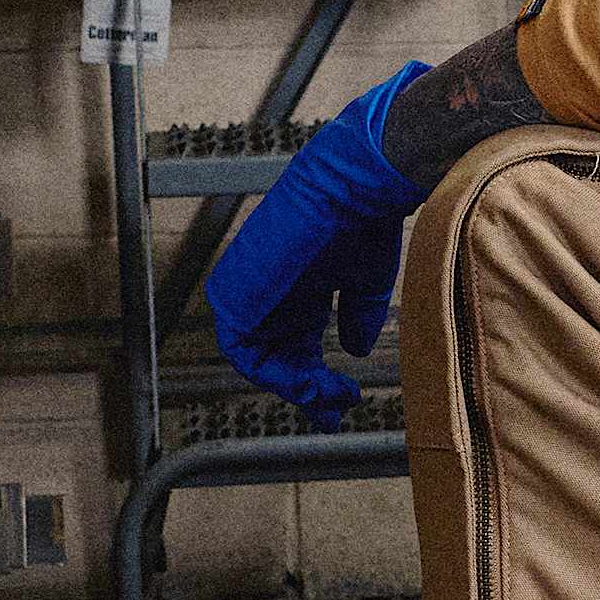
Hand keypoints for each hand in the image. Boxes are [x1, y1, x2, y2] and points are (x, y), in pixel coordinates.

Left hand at [205, 63, 431, 428]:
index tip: (343, 400)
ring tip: (330, 397)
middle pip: (278, 359)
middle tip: (336, 410)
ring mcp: (250, 296)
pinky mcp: (235, 297)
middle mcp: (270, 294)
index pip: (295, 346)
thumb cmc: (362, 223)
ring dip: (296, 387)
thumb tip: (356, 351)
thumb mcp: (364, 282)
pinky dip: (277, 375)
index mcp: (296, 288)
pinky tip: (312, 383)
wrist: (347, 190)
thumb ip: (356, 317)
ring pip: (261, 361)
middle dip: (308, 391)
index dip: (318, 378)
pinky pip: (246, 354)